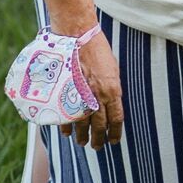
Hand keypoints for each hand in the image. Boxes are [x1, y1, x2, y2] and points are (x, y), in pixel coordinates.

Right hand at [62, 29, 123, 149]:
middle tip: (96, 146)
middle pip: (99, 125)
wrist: (77, 36)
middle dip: (98, 138)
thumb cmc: (97, 49)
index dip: (115, 132)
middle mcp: (98, 96)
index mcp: (113, 90)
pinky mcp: (65, 93)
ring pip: (82, 124)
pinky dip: (66, 125)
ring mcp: (80, 95)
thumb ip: (111, 86)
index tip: (113, 141)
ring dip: (82, 135)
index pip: (116, 118)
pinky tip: (67, 132)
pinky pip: (66, 115)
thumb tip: (110, 100)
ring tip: (82, 142)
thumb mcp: (112, 68)